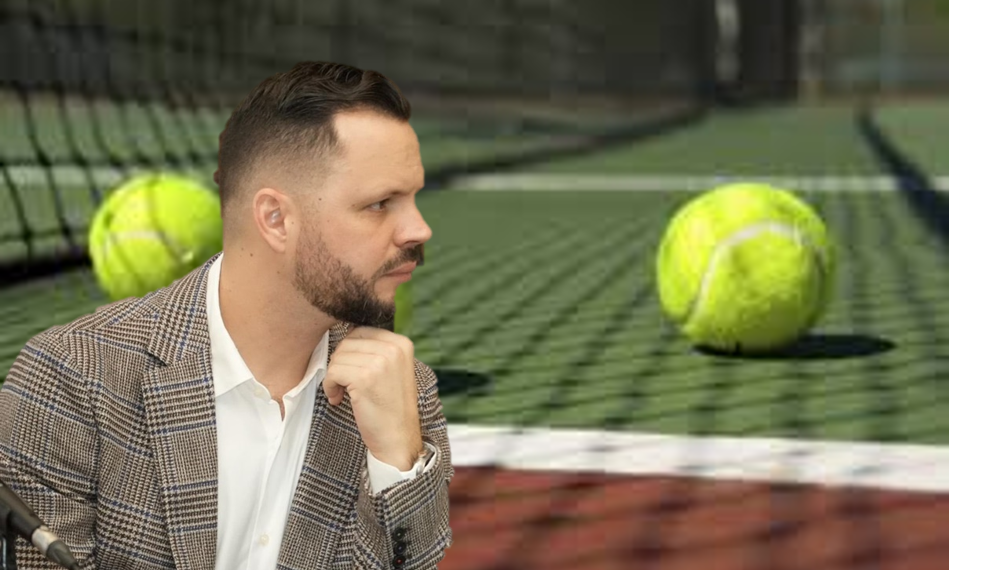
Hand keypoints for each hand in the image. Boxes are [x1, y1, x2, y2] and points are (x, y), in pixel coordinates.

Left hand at [323, 326, 422, 470]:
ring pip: (338, 357)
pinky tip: (339, 399)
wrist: (398, 438)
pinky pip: (333, 372)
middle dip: (340, 363)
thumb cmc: (390, 407)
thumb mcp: (392, 370)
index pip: (361, 331)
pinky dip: (330, 386)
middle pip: (347, 342)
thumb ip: (375, 350)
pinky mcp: (365, 377)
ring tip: (344, 393)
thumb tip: (344, 334)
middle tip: (346, 384)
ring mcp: (380, 361)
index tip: (354, 372)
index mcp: (401, 343)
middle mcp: (394, 348)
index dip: (350, 352)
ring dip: (335, 376)